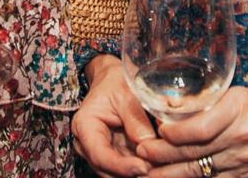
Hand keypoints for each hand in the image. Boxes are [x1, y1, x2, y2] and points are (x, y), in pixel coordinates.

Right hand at [73, 55, 154, 176]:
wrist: (113, 79)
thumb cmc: (116, 82)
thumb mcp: (126, 93)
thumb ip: (135, 118)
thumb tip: (148, 144)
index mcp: (85, 127)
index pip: (100, 155)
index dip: (122, 166)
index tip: (144, 167)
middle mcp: (89, 145)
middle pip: (109, 171)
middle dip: (134, 172)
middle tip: (160, 170)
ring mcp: (102, 153)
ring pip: (119, 174)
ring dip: (140, 173)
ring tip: (162, 167)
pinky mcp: (115, 156)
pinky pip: (128, 168)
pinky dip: (143, 168)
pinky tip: (160, 165)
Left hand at [136, 86, 247, 177]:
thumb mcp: (235, 92)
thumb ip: (206, 101)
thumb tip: (170, 106)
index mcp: (238, 110)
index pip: (201, 128)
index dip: (175, 133)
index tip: (158, 130)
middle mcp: (240, 137)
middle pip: (195, 151)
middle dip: (164, 154)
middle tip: (141, 152)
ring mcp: (242, 161)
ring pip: (199, 171)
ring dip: (169, 172)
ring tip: (146, 171)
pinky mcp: (243, 177)